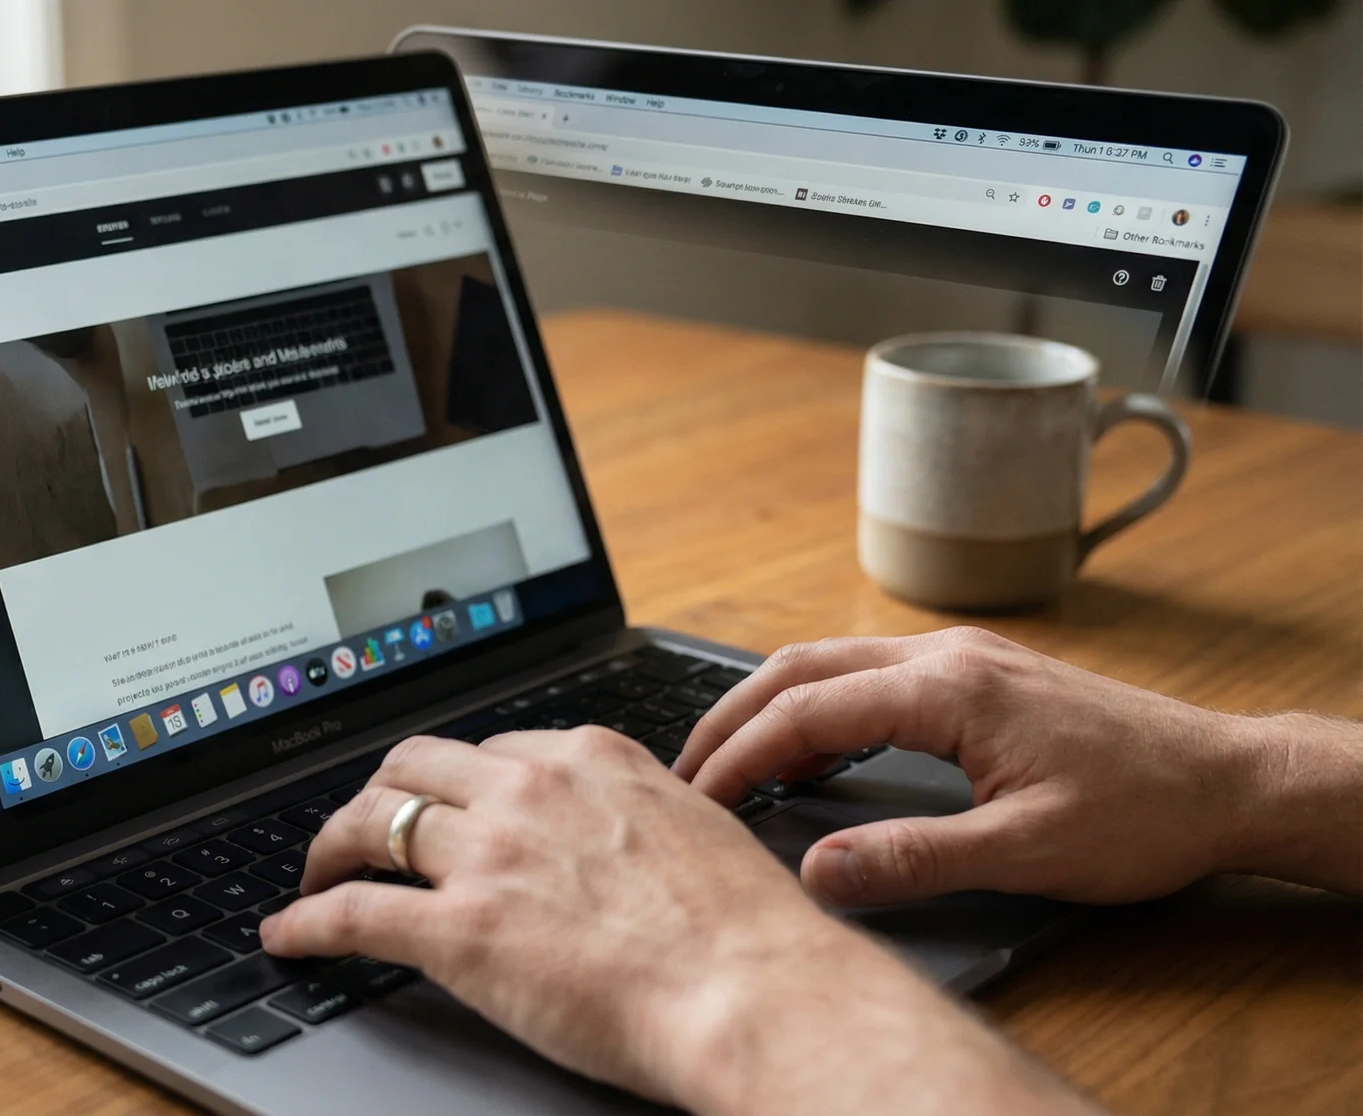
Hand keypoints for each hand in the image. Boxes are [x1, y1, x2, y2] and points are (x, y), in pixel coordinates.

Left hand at [259, 728, 1096, 1114]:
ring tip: (317, 871)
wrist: (755, 990)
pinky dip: (308, 923)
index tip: (444, 800)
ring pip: (372, 823)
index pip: (494, 750)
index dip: (458, 780)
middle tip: (363, 824)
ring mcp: (489, 855)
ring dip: (331, 847)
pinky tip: (291, 936)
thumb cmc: (749, 933)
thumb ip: (640, 814)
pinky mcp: (458, 929)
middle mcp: (529, 791)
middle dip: (379, 791)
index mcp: (590, 760)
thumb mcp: (697, 832)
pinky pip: (354, 913)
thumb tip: (626, 832)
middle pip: (416, 765)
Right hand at [673, 626, 1362, 905]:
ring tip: (727, 759)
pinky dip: (817, 700)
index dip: (739, 756)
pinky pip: (869, 670)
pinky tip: (810, 743)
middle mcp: (946, 655)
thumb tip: (819, 873)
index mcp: (949, 688)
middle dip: (731, 717)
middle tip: (683, 772)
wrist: (1229, 780)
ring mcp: (963, 657)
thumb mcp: (1027, 853)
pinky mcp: (979, 673)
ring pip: (832, 659)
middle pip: (802, 666)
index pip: (807, 710)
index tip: (695, 800)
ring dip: (770, 704)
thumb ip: (914, 859)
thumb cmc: (1143, 813)